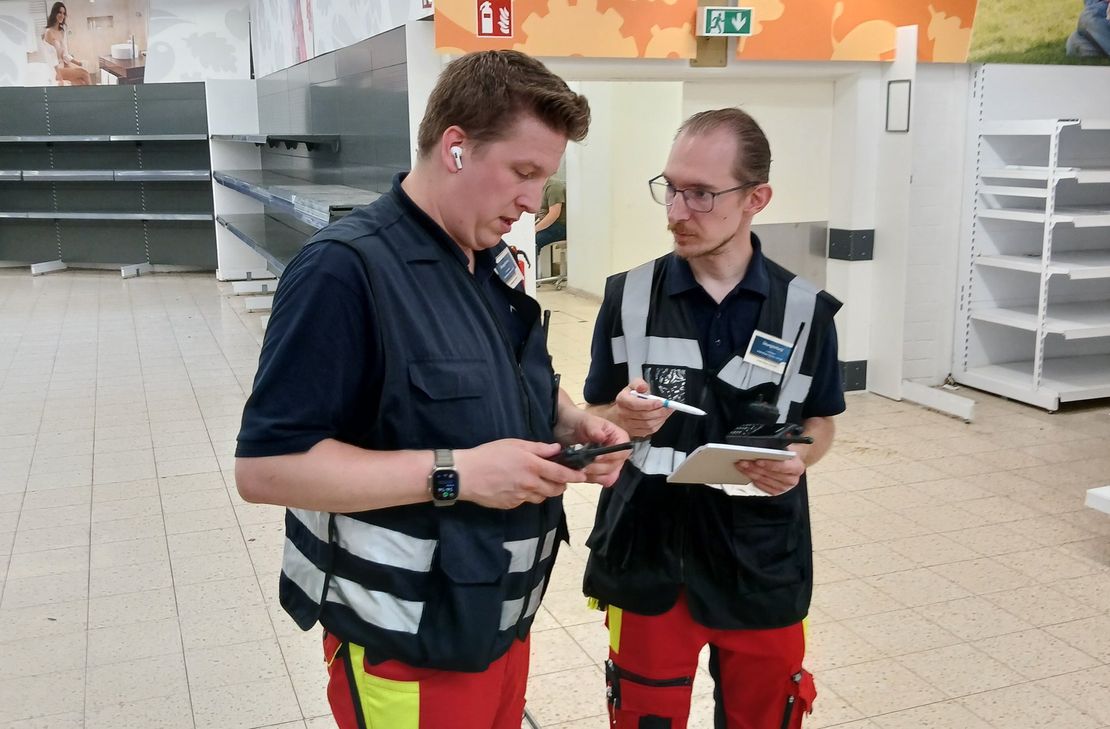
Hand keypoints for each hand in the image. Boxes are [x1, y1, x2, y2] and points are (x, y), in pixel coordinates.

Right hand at [454, 439, 585, 508]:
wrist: (466, 475)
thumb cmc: (488, 455)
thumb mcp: (514, 444)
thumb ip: (538, 448)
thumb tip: (556, 449)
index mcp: (532, 466)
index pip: (561, 473)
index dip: (574, 476)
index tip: (582, 476)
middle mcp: (530, 483)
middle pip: (555, 489)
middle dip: (561, 485)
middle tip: (560, 479)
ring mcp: (521, 496)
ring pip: (542, 497)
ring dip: (546, 491)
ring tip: (540, 482)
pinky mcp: (512, 505)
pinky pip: (527, 501)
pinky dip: (529, 495)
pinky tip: (520, 487)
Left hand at [560, 411, 630, 487]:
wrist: (566, 428)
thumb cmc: (578, 421)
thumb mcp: (585, 421)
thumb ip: (593, 428)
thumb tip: (601, 436)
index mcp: (620, 438)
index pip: (622, 452)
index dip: (610, 456)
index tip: (596, 457)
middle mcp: (618, 453)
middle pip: (614, 467)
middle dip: (597, 467)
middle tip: (582, 464)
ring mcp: (610, 464)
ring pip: (607, 477)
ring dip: (592, 475)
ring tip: (578, 467)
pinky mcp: (601, 472)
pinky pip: (600, 481)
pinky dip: (589, 478)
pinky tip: (579, 472)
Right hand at [613, 378, 673, 437]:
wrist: (620, 411)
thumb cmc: (628, 398)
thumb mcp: (632, 385)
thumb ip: (639, 383)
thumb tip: (643, 387)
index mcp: (622, 400)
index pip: (635, 404)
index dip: (650, 404)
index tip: (660, 402)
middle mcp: (623, 413)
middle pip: (644, 415)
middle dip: (659, 411)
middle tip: (669, 407)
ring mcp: (628, 424)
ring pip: (648, 424)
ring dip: (661, 418)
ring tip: (667, 412)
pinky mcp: (634, 432)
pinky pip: (649, 430)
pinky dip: (658, 424)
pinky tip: (662, 418)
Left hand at [734, 444, 807, 495]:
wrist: (792, 462)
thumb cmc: (787, 454)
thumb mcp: (786, 446)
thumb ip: (778, 446)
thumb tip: (766, 443)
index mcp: (797, 467)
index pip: (783, 466)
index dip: (769, 464)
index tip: (758, 461)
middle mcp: (792, 479)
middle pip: (770, 474)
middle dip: (755, 467)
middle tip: (744, 462)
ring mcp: (784, 487)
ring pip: (764, 480)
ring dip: (751, 473)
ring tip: (742, 466)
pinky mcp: (776, 491)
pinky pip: (763, 487)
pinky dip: (754, 480)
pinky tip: (748, 474)